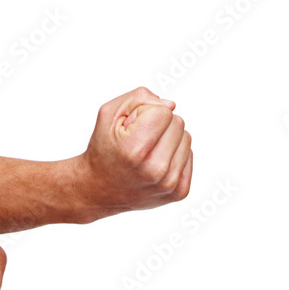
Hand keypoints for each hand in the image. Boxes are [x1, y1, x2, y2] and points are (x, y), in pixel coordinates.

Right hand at [75, 86, 192, 221]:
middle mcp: (155, 170)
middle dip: (159, 124)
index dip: (146, 112)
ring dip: (168, 138)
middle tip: (138, 138)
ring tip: (148, 150)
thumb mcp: (109, 114)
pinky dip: (174, 153)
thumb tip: (171, 105)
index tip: (131, 126)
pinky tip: (156, 161)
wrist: (100, 189)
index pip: (164, 112)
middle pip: (178, 123)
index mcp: (135, 150)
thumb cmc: (104, 149)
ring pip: (186, 138)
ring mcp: (169, 184)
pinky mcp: (179, 192)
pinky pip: (189, 155)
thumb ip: (139, 98)